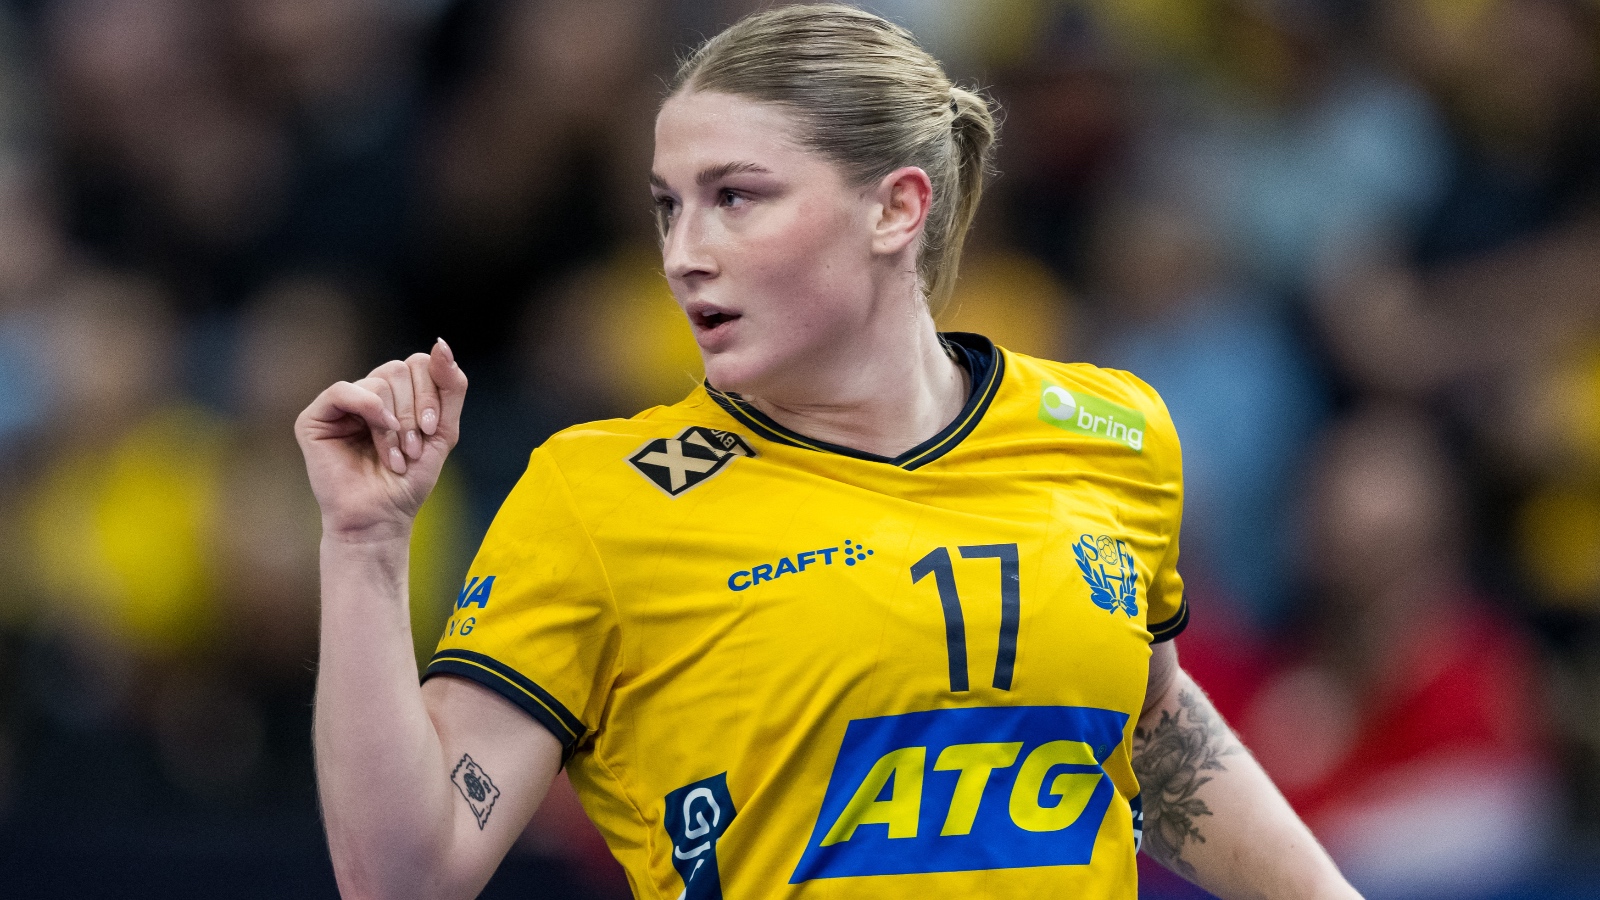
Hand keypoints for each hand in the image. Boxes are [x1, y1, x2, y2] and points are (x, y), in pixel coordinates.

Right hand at [296, 338, 468, 540]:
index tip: (432, 431)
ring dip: (395, 423)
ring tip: (395, 456)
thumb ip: (450, 386)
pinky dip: (369, 409)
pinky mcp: (315, 417)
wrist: (381, 516)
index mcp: (396, 394)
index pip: (419, 364)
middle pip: (399, 369)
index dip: (431, 393)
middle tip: (412, 449)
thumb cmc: (409, 480)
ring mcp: (341, 404)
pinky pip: (344, 390)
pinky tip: (379, 431)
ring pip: (378, 382)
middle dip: (414, 411)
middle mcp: (367, 393)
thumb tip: (440, 343)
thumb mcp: (444, 430)